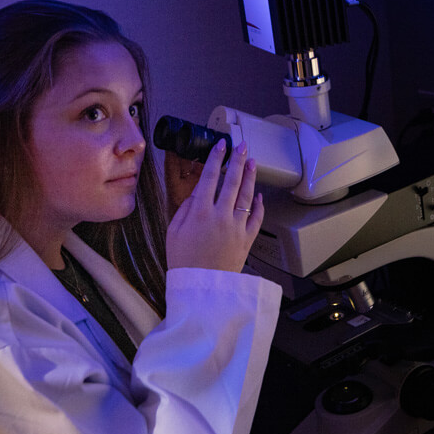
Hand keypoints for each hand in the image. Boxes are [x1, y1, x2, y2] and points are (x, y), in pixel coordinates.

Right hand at [166, 139, 263, 272]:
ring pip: (247, 196)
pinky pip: (256, 218)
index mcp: (200, 212)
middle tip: (242, 145)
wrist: (201, 288)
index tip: (221, 145)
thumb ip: (185, 209)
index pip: (210, 177)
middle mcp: (221, 215)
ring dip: (250, 177)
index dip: (216, 158)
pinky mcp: (247, 239)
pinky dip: (259, 205)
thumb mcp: (174, 232)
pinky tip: (259, 195)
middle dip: (238, 160)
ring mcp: (237, 227)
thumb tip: (197, 193)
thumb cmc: (183, 261)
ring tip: (252, 162)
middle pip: (232, 181)